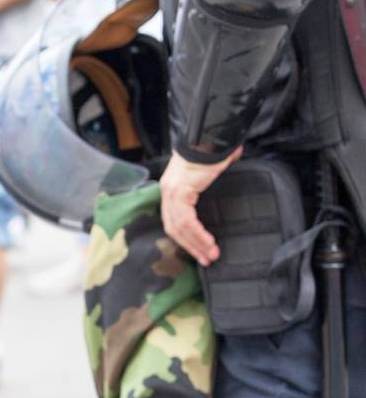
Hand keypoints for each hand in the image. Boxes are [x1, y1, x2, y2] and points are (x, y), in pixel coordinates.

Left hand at [160, 148, 240, 264]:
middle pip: (174, 229)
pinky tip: (208, 243)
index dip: (186, 238)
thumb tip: (229, 171)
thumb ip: (212, 179)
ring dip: (196, 244)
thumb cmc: (209, 151)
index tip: (199, 251)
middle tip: (206, 260)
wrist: (207, 137)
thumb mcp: (209, 170)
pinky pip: (186, 221)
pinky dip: (197, 234)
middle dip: (191, 247)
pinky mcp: (179, 192)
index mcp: (172, 190)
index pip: (174, 221)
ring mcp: (171, 193)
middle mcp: (167, 193)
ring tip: (211, 256)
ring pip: (180, 228)